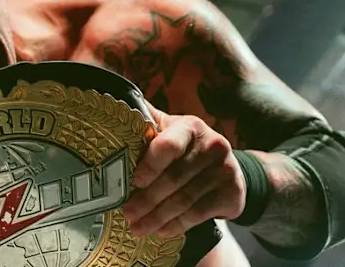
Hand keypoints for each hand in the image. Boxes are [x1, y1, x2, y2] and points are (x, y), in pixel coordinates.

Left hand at [123, 112, 244, 237]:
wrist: (229, 168)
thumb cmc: (187, 149)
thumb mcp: (170, 131)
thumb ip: (146, 125)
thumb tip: (112, 113)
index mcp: (190, 127)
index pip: (168, 146)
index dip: (150, 165)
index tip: (133, 182)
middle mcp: (212, 145)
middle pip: (174, 177)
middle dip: (147, 199)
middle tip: (128, 213)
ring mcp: (225, 170)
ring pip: (185, 199)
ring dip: (157, 217)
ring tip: (138, 227)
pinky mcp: (232, 193)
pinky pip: (198, 213)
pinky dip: (176, 225)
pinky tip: (160, 231)